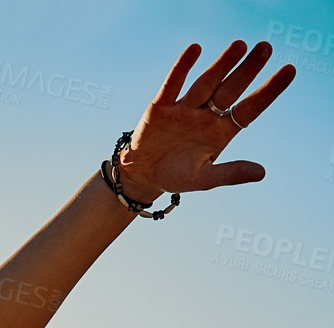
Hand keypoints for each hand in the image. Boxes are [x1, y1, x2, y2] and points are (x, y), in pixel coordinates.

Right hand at [119, 39, 296, 197]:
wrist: (141, 176)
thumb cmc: (175, 176)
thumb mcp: (203, 179)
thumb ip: (230, 173)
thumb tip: (261, 173)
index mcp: (220, 131)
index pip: (249, 108)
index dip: (268, 91)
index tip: (289, 71)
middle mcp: (206, 115)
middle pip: (230, 89)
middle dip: (247, 70)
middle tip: (265, 48)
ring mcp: (184, 108)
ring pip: (206, 84)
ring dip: (222, 65)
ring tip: (239, 46)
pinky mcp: (160, 107)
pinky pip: (172, 85)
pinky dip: (182, 68)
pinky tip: (195, 50)